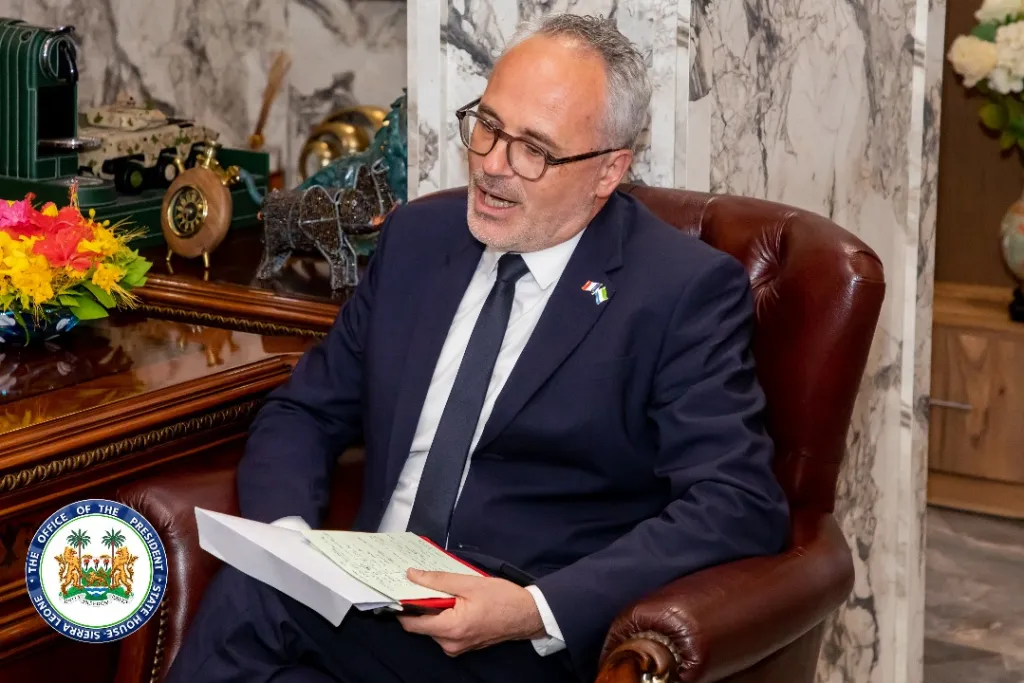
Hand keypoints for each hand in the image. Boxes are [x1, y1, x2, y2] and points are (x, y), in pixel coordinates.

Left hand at [396, 568, 545, 655]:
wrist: (527, 615)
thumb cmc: (502, 598)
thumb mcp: (469, 583)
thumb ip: (438, 580)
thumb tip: (412, 575)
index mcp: (450, 628)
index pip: (411, 624)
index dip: (402, 607)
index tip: (400, 590)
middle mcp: (450, 644)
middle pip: (422, 625)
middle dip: (421, 606)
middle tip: (427, 584)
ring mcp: (457, 648)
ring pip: (433, 627)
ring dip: (435, 610)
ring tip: (448, 592)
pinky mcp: (463, 646)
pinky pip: (445, 631)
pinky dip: (445, 616)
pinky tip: (456, 602)